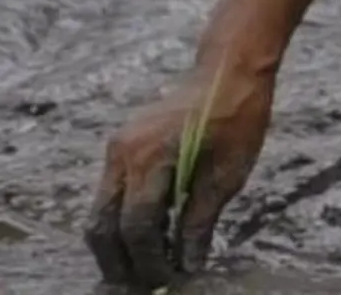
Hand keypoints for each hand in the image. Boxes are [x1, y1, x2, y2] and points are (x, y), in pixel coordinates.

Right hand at [88, 57, 273, 288]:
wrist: (229, 68)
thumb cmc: (239, 115)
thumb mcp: (228, 172)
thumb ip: (201, 220)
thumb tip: (189, 261)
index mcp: (151, 157)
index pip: (137, 226)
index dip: (149, 259)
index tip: (166, 278)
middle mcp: (123, 154)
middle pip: (103, 225)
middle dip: (119, 261)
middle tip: (142, 283)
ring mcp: (117, 148)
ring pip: (101, 212)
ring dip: (116, 244)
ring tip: (143, 266)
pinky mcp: (121, 146)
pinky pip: (111, 193)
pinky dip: (122, 220)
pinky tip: (147, 235)